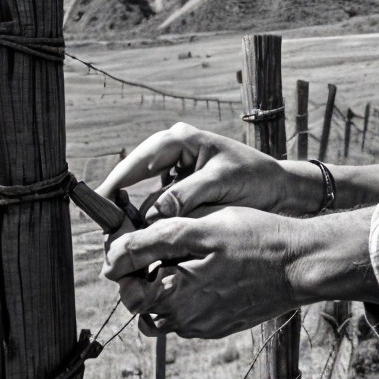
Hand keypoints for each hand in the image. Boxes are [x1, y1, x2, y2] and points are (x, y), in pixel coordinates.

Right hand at [97, 123, 309, 221]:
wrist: (281, 189)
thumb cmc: (255, 180)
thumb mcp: (220, 184)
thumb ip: (186, 195)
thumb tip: (152, 214)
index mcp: (180, 140)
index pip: (138, 160)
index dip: (116, 182)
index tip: (97, 202)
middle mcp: (174, 151)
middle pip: (135, 177)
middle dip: (120, 202)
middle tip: (106, 228)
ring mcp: (177, 170)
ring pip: (146, 194)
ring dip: (135, 215)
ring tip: (121, 238)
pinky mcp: (183, 189)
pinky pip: (160, 204)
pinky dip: (152, 220)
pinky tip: (145, 238)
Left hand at [102, 207, 378, 339]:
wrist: (302, 264)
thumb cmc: (255, 239)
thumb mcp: (201, 228)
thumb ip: (152, 242)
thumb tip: (112, 259)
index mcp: (174, 295)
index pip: (124, 287)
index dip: (121, 261)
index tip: (129, 237)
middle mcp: (185, 320)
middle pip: (140, 303)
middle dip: (138, 275)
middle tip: (152, 243)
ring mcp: (203, 327)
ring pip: (162, 312)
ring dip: (159, 287)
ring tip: (177, 255)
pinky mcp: (219, 326)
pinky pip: (187, 316)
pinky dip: (183, 295)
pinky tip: (201, 269)